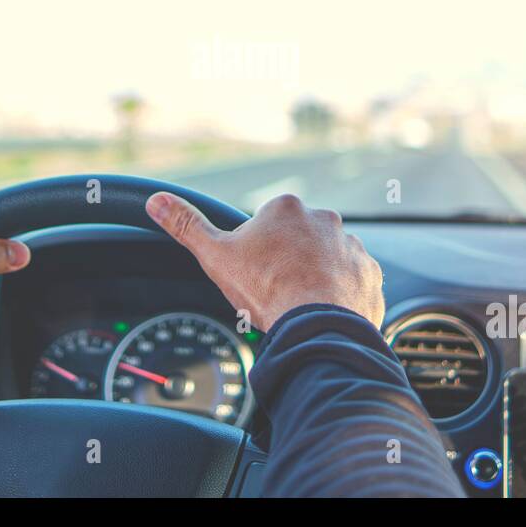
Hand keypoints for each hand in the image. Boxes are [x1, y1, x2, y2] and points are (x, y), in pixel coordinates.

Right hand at [146, 192, 382, 331]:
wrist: (317, 326)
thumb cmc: (267, 290)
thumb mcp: (216, 256)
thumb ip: (186, 225)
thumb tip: (156, 201)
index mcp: (286, 209)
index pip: (268, 223)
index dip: (258, 250)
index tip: (255, 271)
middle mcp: (325, 219)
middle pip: (299, 239)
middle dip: (289, 260)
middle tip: (276, 290)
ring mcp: (351, 246)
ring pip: (328, 257)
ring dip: (317, 274)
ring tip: (301, 303)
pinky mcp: (369, 273)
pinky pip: (353, 279)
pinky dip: (342, 292)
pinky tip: (325, 309)